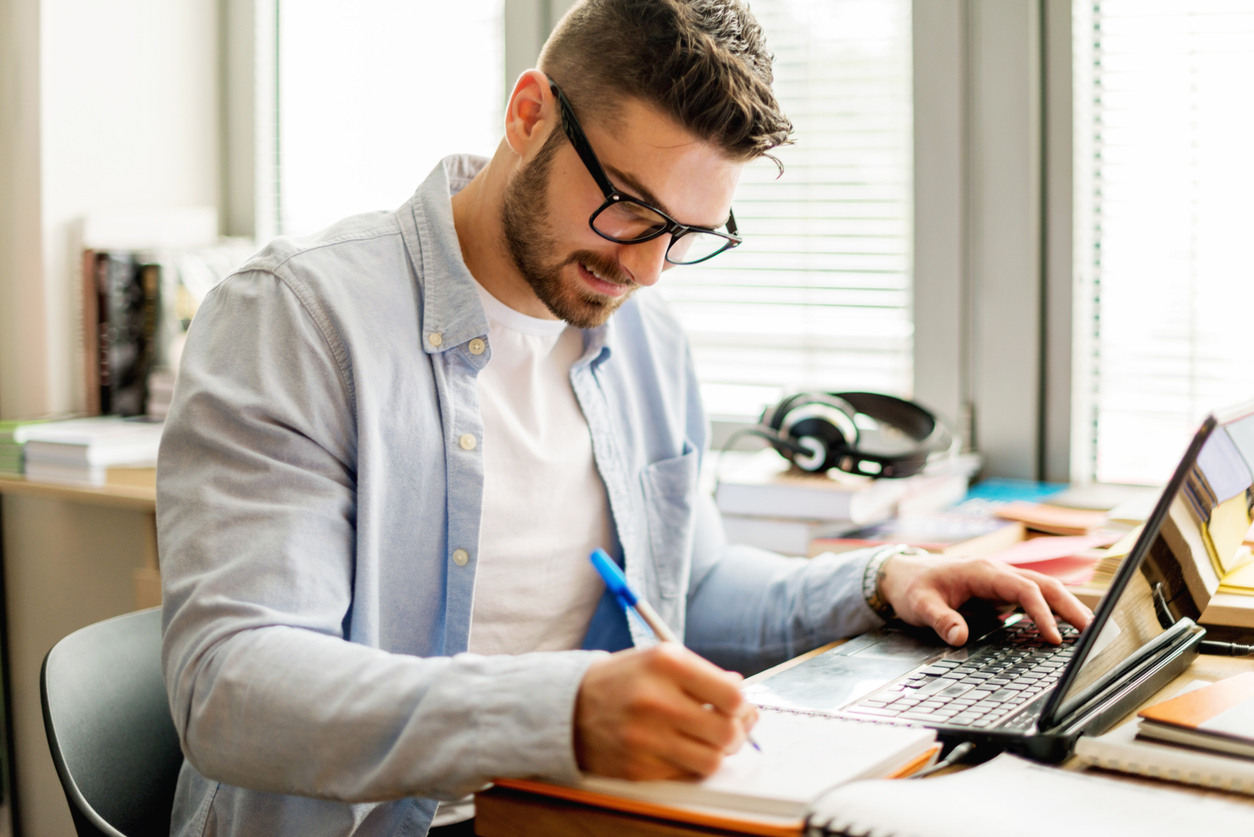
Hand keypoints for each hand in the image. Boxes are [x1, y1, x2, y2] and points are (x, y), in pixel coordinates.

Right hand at [573, 643, 757, 779]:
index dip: (741, 706)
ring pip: (711, 761)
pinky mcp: (637, 767)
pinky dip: (688, 765)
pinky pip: (684, 775)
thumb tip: (740, 691)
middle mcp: (655, 699)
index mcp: (666, 663)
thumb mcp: (659, 660)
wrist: (569, 707)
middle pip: (727, 732)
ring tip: (705, 741)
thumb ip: (702, 673)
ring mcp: (645, 737)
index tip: (737, 707)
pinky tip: (678, 749)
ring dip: (715, 753)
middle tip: (727, 728)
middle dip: (735, 733)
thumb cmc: (622, 681)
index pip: (731, 696)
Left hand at [878, 553, 1093, 645]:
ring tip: (1089, 631)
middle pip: (1044, 585)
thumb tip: (959, 636)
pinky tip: (1064, 628)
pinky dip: (1052, 611)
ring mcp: (1001, 582)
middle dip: (1070, 606)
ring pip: (1043, 590)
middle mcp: (998, 573)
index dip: (1042, 612)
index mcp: (983, 571)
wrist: (904, 575)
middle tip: (1093, 632)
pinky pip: (1033, 599)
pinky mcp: (1000, 593)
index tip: (1054, 638)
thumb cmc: (914, 587)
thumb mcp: (920, 604)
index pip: (1024, 589)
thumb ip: (940, 619)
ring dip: (1067, 607)